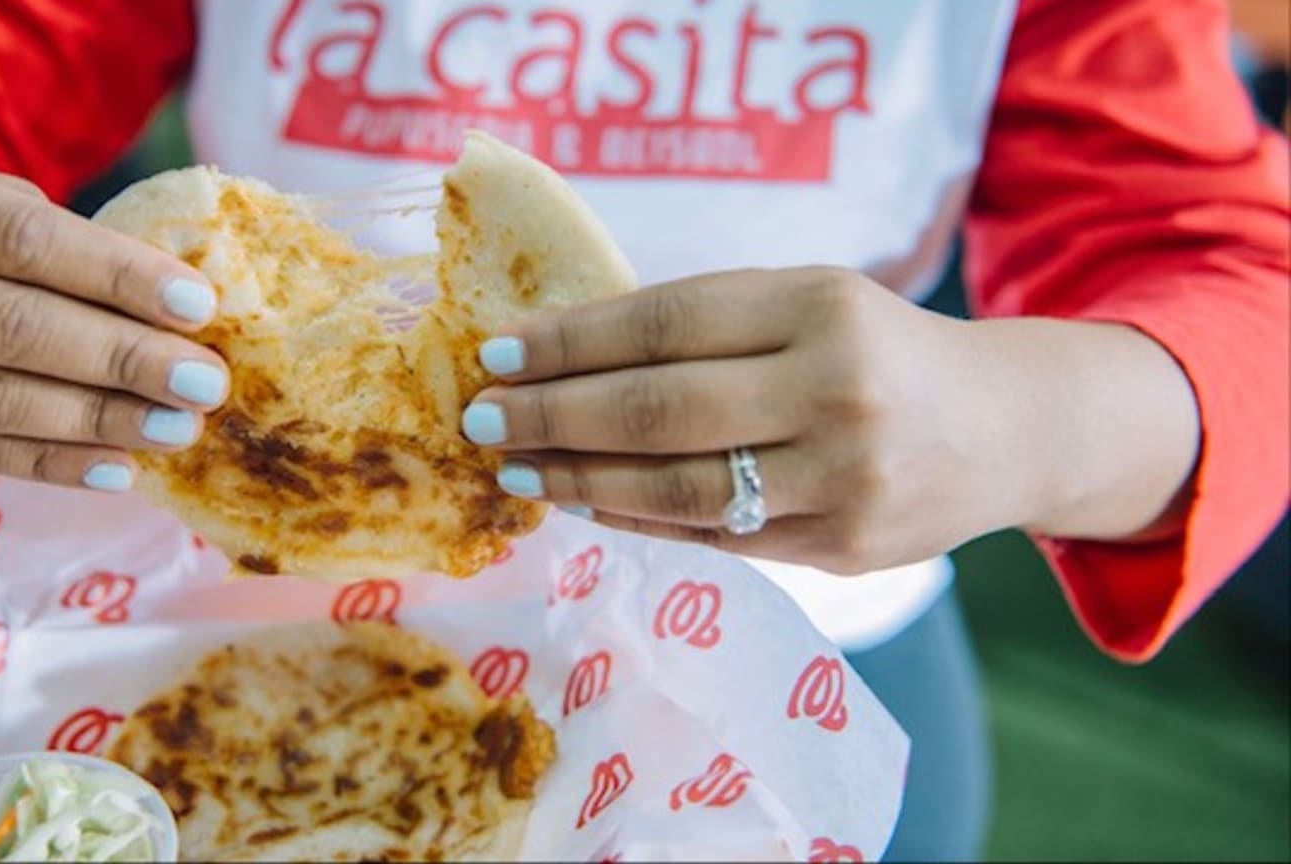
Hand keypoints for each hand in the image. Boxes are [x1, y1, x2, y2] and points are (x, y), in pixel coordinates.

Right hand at [0, 150, 229, 490]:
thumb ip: (55, 244)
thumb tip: (178, 310)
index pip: (19, 241)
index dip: (115, 277)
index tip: (198, 307)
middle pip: (6, 329)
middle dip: (120, 360)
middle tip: (205, 383)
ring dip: (95, 421)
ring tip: (177, 430)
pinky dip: (48, 464)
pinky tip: (119, 468)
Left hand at [461, 268, 1198, 573]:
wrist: (1007, 429)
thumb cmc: (881, 351)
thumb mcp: (811, 303)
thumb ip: (708, 323)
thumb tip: (562, 353)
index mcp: (822, 306)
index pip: (667, 322)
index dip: (572, 339)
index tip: (499, 350)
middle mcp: (836, 390)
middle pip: (659, 408)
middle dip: (552, 414)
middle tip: (481, 418)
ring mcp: (843, 479)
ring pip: (676, 487)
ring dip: (577, 478)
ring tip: (515, 470)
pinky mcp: (841, 549)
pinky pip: (711, 534)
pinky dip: (635, 518)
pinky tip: (584, 499)